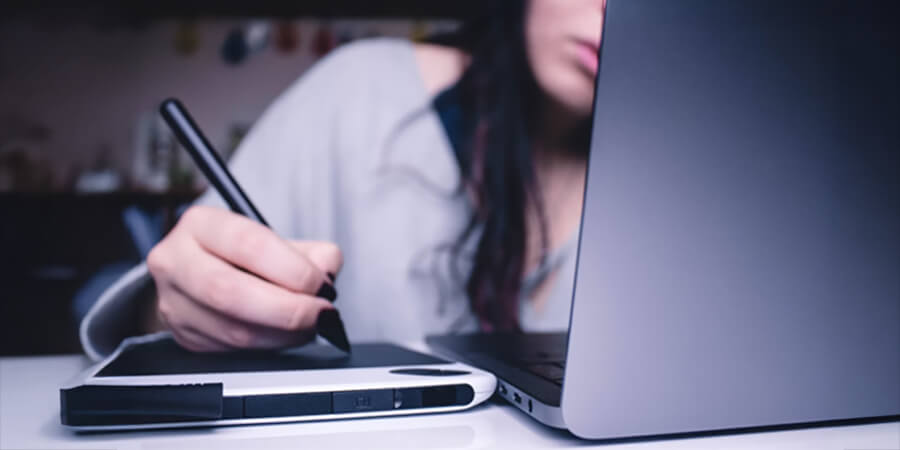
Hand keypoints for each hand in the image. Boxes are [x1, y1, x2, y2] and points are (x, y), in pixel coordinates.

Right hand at [146, 205, 341, 351]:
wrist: (197, 276)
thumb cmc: (241, 255)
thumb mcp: (274, 240)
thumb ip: (309, 252)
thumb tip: (326, 271)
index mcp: (201, 224)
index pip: (249, 245)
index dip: (292, 269)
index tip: (321, 285)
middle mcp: (176, 260)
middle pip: (231, 292)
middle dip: (287, 309)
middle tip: (320, 314)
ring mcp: (173, 302)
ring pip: (232, 329)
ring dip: (282, 334)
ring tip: (309, 326)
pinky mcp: (183, 336)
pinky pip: (231, 350)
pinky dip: (268, 347)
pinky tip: (285, 336)